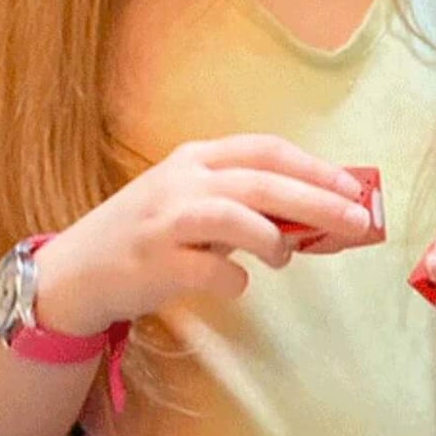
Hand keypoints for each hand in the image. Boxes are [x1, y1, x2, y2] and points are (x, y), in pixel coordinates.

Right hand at [34, 135, 376, 334]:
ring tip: (285, 258)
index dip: (314, 167)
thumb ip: (251, 208)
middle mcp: (182, 181)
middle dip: (317, 201)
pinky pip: (210, 270)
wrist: (77, 272)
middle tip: (358, 221)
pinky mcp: (154, 263)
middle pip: (263, 182)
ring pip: (235, 216)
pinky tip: (237, 284)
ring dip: (274, 239)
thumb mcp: (197, 207)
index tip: (352, 187)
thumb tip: (323, 222)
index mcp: (197, 159)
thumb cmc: (152, 237)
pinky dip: (234, 279)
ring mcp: (165, 220)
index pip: (266, 151)